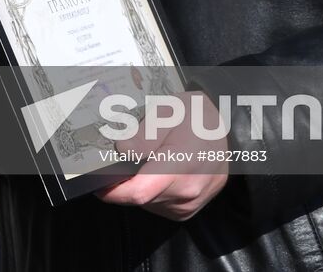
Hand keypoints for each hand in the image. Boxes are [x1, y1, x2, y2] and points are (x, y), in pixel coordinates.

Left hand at [95, 89, 229, 220]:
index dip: (112, 190)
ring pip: (147, 203)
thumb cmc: (197, 117)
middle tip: (120, 159)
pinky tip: (155, 171)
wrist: (228, 128)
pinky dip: (150, 191)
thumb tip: (121, 149)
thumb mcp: (168, 112)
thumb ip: (143, 134)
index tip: (95, 180)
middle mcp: (186, 194)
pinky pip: (158, 205)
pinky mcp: (187, 210)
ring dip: (137, 186)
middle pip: (139, 198)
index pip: (138, 192)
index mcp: (181, 168)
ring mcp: (188, 206)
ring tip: (145, 160)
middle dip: (123, 182)